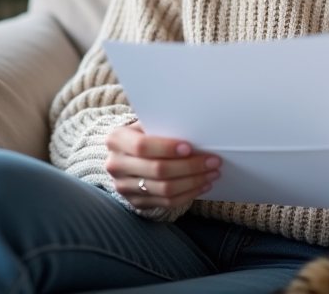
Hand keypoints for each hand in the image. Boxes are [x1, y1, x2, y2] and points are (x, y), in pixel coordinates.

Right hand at [105, 122, 220, 208]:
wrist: (126, 155)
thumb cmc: (143, 134)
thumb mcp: (146, 124)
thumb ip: (162, 126)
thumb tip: (195, 131)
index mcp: (116, 140)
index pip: (142, 146)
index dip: (167, 148)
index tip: (189, 148)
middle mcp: (116, 164)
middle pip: (157, 170)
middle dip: (189, 166)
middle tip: (213, 161)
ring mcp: (124, 186)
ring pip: (164, 189)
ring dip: (193, 182)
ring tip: (212, 174)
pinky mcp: (136, 202)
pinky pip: (166, 202)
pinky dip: (187, 194)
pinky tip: (201, 186)